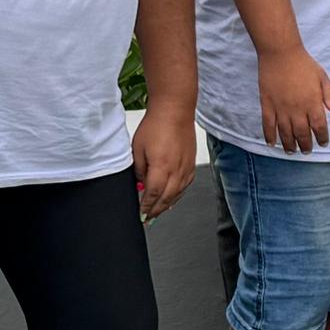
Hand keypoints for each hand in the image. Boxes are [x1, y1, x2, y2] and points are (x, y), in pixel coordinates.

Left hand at [131, 94, 195, 217]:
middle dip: (155, 211)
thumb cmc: (156, 125)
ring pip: (177, 195)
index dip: (146, 207)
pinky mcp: (191, 164)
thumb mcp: (138, 148)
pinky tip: (171, 198)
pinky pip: (185, 186)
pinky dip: (177, 195)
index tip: (141, 214)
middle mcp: (177, 171)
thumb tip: (140, 183)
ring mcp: (186, 168)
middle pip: (166, 199)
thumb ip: (138, 169)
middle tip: (147, 219)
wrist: (174, 110)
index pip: (153, 195)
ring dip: (166, 205)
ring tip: (157, 212)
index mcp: (161, 167)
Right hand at [257, 45, 329, 152]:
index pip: (319, 127)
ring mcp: (281, 108)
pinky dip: (269, 136)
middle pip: (302, 134)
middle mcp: (297, 109)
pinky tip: (272, 143)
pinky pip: (268, 125)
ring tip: (291, 151)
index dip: (322, 137)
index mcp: (313, 103)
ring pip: (285, 133)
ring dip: (289, 145)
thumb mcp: (322, 77)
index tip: (323, 143)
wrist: (281, 53)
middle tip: (307, 151)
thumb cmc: (304, 64)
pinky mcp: (267, 105)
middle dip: (306, 145)